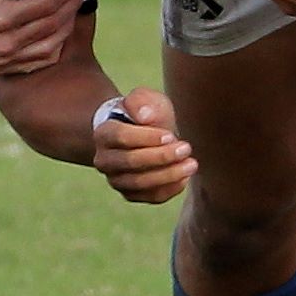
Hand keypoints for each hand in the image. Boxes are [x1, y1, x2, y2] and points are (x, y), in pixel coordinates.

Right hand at [0, 0, 80, 75]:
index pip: (41, 7)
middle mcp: (0, 44)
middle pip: (49, 26)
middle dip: (67, 8)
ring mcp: (2, 60)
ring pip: (49, 46)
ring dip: (66, 27)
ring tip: (72, 11)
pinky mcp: (3, 69)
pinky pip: (41, 61)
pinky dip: (56, 45)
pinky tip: (61, 29)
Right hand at [92, 87, 197, 203]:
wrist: (143, 134)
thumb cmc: (145, 114)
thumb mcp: (145, 99)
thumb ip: (142, 101)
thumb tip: (145, 116)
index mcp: (103, 133)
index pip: (121, 137)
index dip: (147, 137)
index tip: (171, 135)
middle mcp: (104, 160)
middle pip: (130, 162)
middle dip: (161, 156)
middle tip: (186, 148)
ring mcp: (115, 179)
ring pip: (139, 183)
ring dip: (168, 175)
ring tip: (192, 164)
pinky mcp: (130, 194)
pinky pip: (149, 197)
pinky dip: (169, 189)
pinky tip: (185, 177)